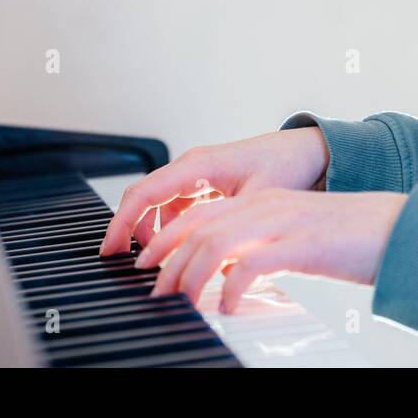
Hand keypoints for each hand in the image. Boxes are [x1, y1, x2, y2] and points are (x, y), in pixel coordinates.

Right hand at [98, 126, 329, 256]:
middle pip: (144, 197)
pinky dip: (173, 227)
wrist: (309, 152)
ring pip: (159, 204)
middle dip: (128, 230)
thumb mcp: (259, 202)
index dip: (121, 222)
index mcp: (197, 165)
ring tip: (161, 263)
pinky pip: (177, 206)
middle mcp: (191, 166)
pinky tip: (187, 250)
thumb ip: (229, 230)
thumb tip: (207, 265)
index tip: (109, 250)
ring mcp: (197, 174)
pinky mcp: (206, 183)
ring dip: (153, 232)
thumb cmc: (287, 167)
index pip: (144, 193)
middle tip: (122, 265)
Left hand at [134, 188, 408, 312]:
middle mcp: (266, 206)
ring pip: (214, 244)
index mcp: (263, 201)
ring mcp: (282, 222)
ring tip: (181, 303)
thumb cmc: (351, 241)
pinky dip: (232, 289)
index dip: (166, 238)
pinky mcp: (300, 244)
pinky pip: (251, 265)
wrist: (400, 230)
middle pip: (197, 227)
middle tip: (153, 290)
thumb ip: (262, 249)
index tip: (147, 264)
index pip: (199, 214)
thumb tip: (229, 276)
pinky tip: (230, 308)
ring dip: (190, 276)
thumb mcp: (295, 239)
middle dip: (165, 259)